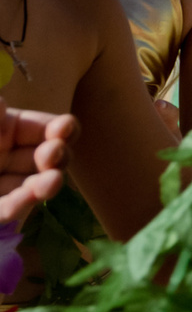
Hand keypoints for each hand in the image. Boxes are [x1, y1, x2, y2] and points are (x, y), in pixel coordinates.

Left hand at [0, 104, 74, 223]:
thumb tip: (1, 102)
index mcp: (6, 130)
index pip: (43, 128)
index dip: (60, 128)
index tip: (65, 128)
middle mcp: (9, 157)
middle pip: (47, 157)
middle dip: (57, 155)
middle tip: (53, 153)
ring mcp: (3, 185)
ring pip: (34, 185)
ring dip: (47, 184)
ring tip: (52, 182)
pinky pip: (5, 210)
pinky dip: (17, 206)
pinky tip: (25, 200)